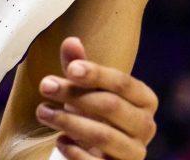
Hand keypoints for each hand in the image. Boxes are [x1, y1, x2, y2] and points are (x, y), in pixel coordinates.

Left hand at [35, 37, 158, 159]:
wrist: (99, 153)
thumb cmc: (93, 112)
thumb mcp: (86, 88)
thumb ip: (79, 65)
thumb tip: (70, 41)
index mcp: (145, 100)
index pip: (124, 83)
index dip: (97, 74)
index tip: (70, 69)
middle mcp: (146, 126)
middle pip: (111, 106)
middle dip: (74, 95)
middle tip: (45, 86)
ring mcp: (135, 152)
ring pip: (102, 135)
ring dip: (67, 121)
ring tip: (42, 111)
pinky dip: (75, 152)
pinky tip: (59, 141)